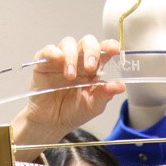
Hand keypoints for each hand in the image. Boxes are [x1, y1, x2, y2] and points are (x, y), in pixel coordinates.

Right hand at [11, 35, 125, 160]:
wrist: (52, 123)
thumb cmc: (73, 112)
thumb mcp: (93, 107)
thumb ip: (105, 95)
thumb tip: (121, 86)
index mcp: (93, 69)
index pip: (103, 51)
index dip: (109, 46)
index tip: (115, 49)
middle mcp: (79, 60)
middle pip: (87, 43)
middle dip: (91, 51)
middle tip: (90, 67)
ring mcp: (62, 60)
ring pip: (69, 44)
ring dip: (72, 57)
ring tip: (70, 76)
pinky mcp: (45, 63)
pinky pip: (48, 50)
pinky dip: (53, 52)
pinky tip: (58, 59)